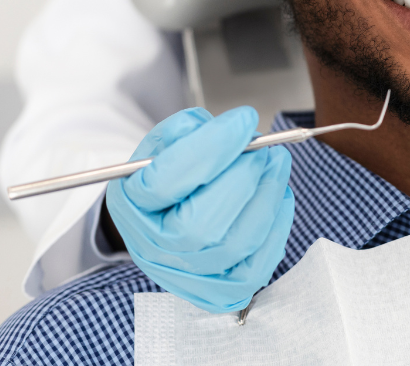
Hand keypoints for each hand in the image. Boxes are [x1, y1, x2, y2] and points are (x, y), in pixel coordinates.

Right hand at [106, 107, 293, 312]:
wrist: (168, 215)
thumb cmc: (169, 173)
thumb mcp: (165, 143)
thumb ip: (186, 131)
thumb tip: (228, 130)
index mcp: (132, 205)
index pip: (165, 182)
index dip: (212, 147)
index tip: (244, 119)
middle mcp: (152, 248)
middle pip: (200, 226)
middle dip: (243, 178)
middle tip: (266, 149)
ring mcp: (185, 275)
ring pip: (234, 246)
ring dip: (266, 198)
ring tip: (276, 165)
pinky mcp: (220, 290)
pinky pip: (256, 268)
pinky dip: (276, 228)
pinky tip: (277, 197)